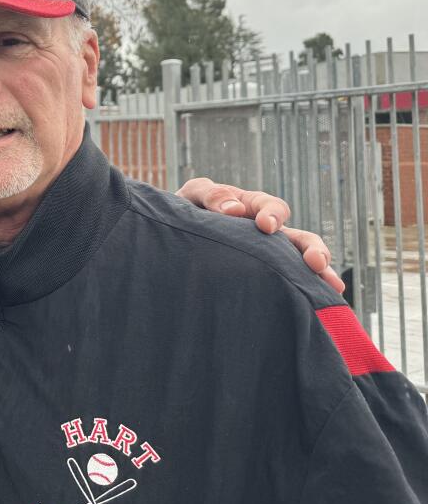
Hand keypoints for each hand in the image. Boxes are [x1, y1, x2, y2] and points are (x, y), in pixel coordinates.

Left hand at [177, 178, 345, 293]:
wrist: (171, 242)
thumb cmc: (182, 213)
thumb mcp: (192, 197)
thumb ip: (210, 195)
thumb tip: (235, 210)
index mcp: (250, 208)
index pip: (270, 207)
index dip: (272, 214)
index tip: (265, 226)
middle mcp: (266, 235)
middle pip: (299, 238)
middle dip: (311, 249)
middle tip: (315, 263)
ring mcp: (268, 259)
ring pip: (301, 265)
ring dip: (319, 273)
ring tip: (332, 287)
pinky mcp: (263, 281)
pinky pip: (288, 287)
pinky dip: (306, 294)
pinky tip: (319, 308)